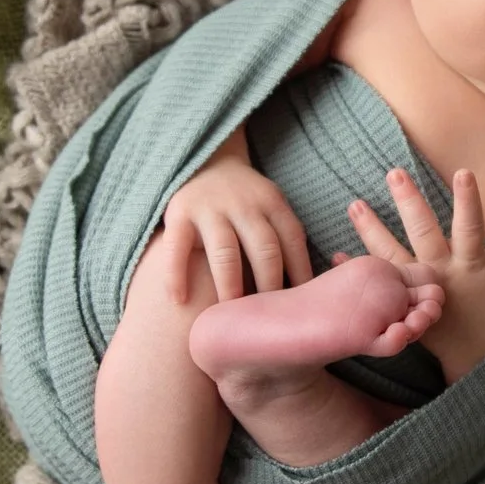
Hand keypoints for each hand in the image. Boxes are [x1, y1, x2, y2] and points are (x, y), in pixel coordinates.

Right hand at [162, 131, 311, 300]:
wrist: (204, 162)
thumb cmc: (244, 202)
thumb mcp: (270, 207)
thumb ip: (284, 237)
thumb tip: (308, 289)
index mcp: (273, 203)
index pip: (293, 241)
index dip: (300, 274)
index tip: (302, 307)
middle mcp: (244, 204)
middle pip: (264, 249)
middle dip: (269, 287)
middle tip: (268, 321)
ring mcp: (210, 207)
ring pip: (225, 252)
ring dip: (230, 286)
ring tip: (229, 316)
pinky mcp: (179, 213)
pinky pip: (177, 248)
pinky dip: (176, 275)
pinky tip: (179, 301)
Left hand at [343, 167, 484, 380]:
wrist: (475, 352)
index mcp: (469, 262)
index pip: (471, 226)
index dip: (468, 201)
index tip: (463, 172)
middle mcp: (441, 272)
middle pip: (424, 233)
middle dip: (410, 203)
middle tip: (394, 173)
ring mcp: (418, 289)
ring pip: (392, 256)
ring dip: (371, 230)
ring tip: (354, 205)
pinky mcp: (402, 304)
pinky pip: (375, 286)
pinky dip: (357, 268)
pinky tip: (335, 254)